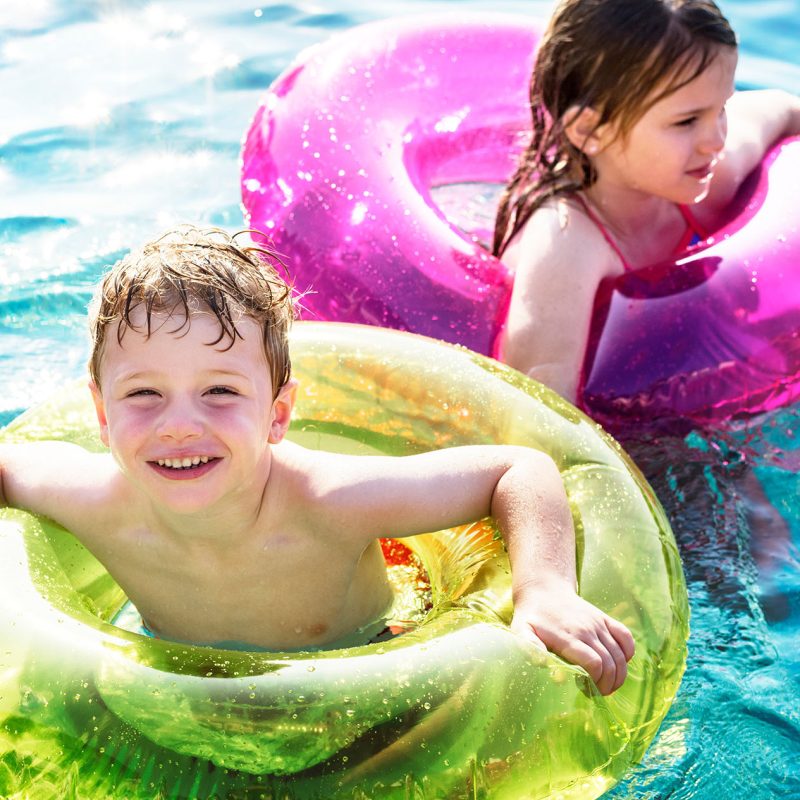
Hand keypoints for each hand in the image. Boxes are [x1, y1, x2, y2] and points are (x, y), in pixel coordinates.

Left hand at [510, 581, 634, 695]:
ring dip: (618, 675)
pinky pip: (626, 637)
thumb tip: (552, 671)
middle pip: (610, 663)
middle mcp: (587, 629)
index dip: (595, 682)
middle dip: (608, 684)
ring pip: (620, 655)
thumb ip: (531, 649)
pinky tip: (618, 663)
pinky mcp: (604, 619)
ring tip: (607, 685)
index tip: (586, 690)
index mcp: (568, 637)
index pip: (593, 664)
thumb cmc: (532, 616)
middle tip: (597, 693)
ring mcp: (598, 623)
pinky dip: (628, 653)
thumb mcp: (521, 631)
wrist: (544, 589)